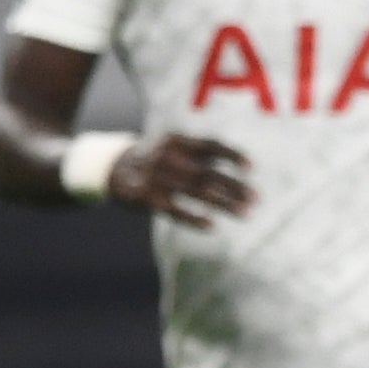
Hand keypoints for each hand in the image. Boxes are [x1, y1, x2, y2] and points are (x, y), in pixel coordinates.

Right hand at [107, 134, 252, 228]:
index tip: (251, 168)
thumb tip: (242, 167)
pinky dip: (193, 218)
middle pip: (208, 172)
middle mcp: (168, 157)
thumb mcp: (174, 147)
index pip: (209, 145)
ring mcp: (157, 178)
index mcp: (177, 141)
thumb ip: (201, 154)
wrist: (112, 167)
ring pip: (197, 191)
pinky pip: (174, 209)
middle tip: (256, 199)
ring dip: (224, 203)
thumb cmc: (156, 158)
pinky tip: (212, 226)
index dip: (232, 155)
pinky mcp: (147, 198)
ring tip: (245, 213)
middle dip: (234, 186)